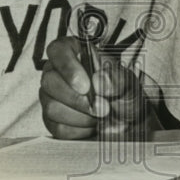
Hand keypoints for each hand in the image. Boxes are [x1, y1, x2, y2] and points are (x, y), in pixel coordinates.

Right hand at [39, 36, 155, 139]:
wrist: (127, 122)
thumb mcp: (129, 84)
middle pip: (50, 81)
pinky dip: (78, 130)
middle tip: (103, 107)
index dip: (68, 67)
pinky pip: (57, 126)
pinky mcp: (51, 119)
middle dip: (78, 99)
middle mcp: (58, 72)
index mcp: (75, 53)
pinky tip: (91, 126)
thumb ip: (116, 79)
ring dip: (81, 116)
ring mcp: (51, 96)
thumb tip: (97, 80)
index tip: (85, 86)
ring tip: (100, 116)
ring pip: (51, 106)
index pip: (58, 50)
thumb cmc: (124, 94)